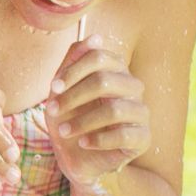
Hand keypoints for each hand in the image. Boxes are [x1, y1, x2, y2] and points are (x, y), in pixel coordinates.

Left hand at [45, 37, 148, 185]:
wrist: (76, 157)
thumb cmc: (69, 119)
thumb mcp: (62, 92)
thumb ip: (72, 63)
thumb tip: (94, 37)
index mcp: (115, 72)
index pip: (100, 57)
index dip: (74, 70)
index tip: (53, 87)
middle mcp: (132, 88)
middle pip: (105, 80)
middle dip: (73, 96)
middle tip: (52, 111)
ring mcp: (141, 113)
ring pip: (114, 109)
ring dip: (82, 121)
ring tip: (63, 132)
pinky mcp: (143, 138)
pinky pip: (126, 135)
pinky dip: (99, 139)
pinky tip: (84, 143)